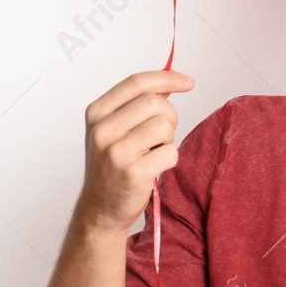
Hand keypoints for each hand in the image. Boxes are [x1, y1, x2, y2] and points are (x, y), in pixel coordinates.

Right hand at [75, 69, 194, 234]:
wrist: (100, 208)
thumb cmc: (113, 165)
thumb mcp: (114, 129)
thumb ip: (136, 104)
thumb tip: (171, 79)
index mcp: (97, 113)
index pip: (137, 82)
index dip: (167, 78)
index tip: (188, 82)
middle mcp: (102, 130)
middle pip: (156, 102)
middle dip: (169, 116)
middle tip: (161, 135)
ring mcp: (116, 151)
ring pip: (165, 126)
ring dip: (168, 139)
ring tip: (152, 152)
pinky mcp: (133, 172)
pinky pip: (170, 152)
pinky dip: (169, 160)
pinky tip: (153, 168)